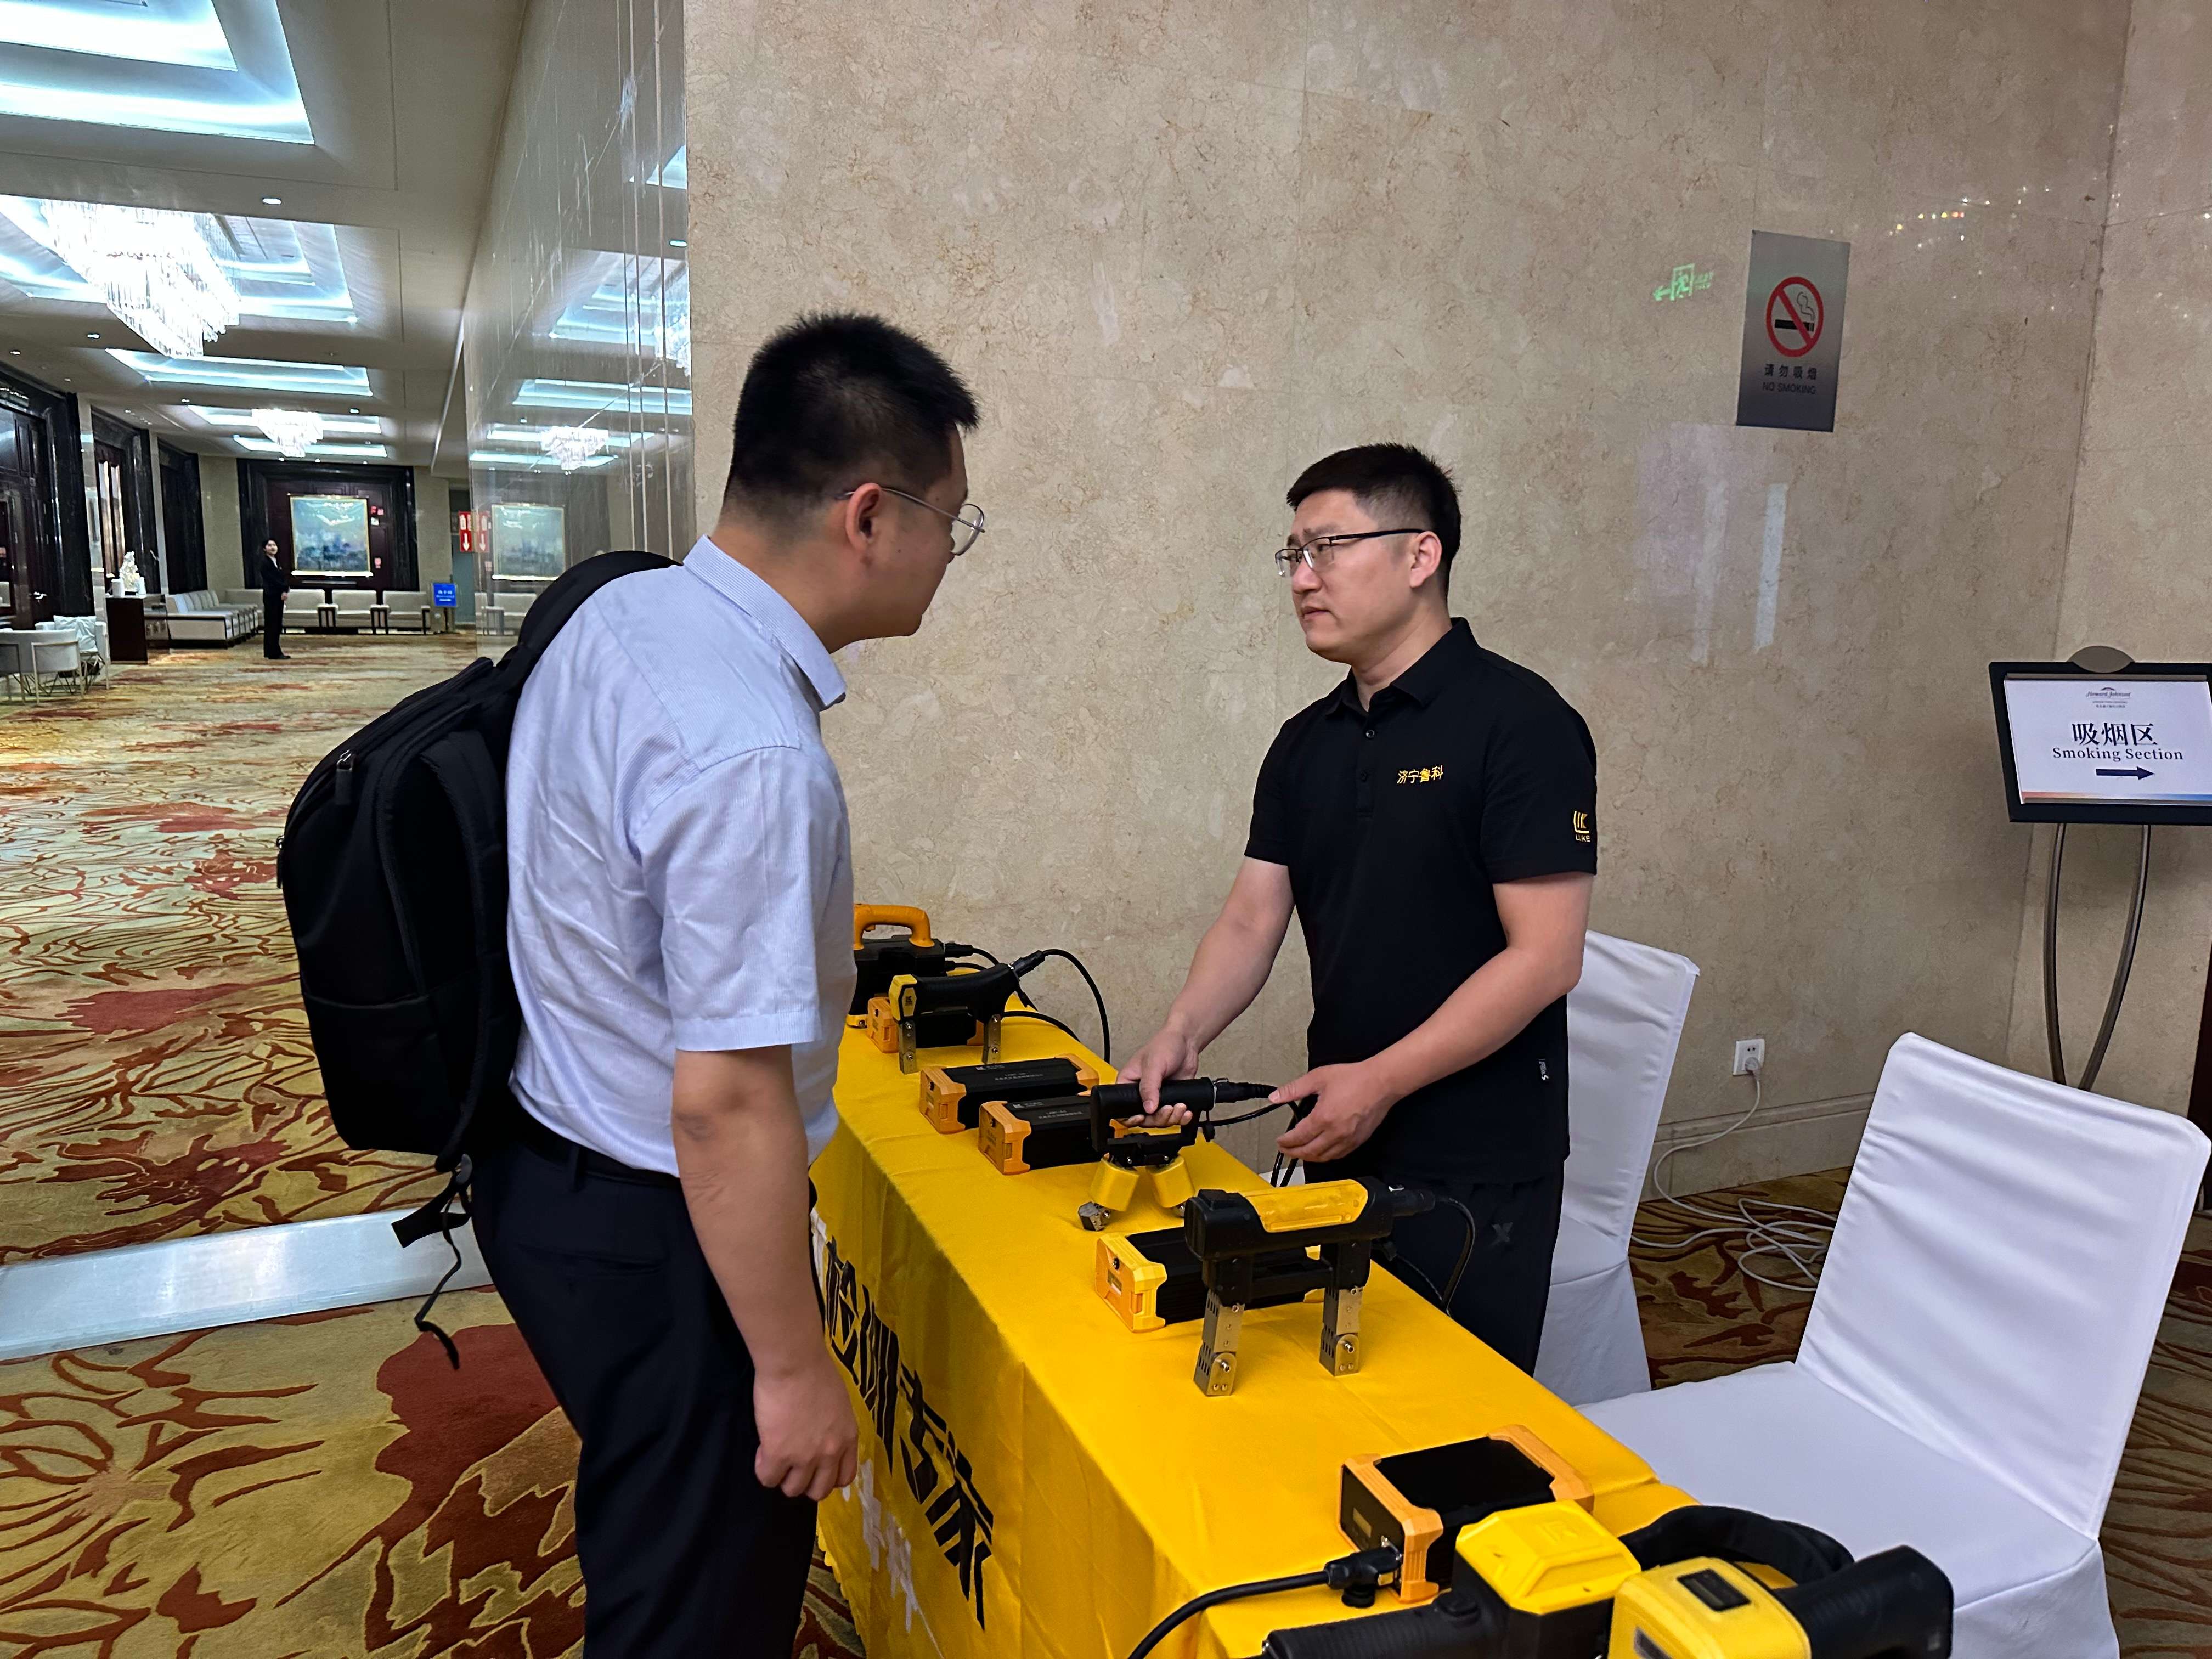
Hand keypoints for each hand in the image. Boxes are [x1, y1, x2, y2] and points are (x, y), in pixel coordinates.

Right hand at [753, 1351, 858, 1501]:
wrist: (795, 1362)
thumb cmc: (815, 1371)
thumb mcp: (838, 1403)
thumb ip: (834, 1425)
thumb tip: (822, 1434)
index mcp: (847, 1437)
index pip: (844, 1477)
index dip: (827, 1477)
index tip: (815, 1468)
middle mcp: (830, 1452)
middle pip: (819, 1490)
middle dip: (804, 1482)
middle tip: (792, 1465)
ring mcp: (805, 1457)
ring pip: (793, 1489)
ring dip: (783, 1476)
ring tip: (775, 1456)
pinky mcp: (779, 1454)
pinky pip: (768, 1478)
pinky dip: (763, 1468)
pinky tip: (762, 1450)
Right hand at [1116, 1025, 1203, 1122]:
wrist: (1187, 1043)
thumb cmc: (1164, 1044)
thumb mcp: (1154, 1065)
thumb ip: (1149, 1087)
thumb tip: (1148, 1107)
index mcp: (1128, 1083)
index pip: (1123, 1108)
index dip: (1131, 1118)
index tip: (1142, 1117)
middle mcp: (1141, 1093)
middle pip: (1144, 1118)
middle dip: (1158, 1118)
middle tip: (1168, 1109)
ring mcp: (1157, 1098)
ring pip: (1159, 1119)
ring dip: (1171, 1118)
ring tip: (1180, 1107)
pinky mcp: (1171, 1099)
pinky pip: (1173, 1116)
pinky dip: (1181, 1117)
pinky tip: (1185, 1112)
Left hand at [1273, 1062, 1400, 1163]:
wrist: (1381, 1082)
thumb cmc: (1355, 1078)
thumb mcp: (1318, 1078)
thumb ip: (1294, 1089)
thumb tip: (1276, 1096)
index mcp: (1323, 1118)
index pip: (1298, 1137)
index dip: (1285, 1142)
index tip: (1280, 1141)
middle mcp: (1336, 1132)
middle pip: (1309, 1152)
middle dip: (1294, 1153)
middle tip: (1285, 1150)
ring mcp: (1348, 1139)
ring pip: (1324, 1157)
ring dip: (1309, 1157)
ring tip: (1300, 1153)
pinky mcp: (1358, 1141)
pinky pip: (1338, 1156)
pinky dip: (1326, 1157)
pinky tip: (1321, 1152)